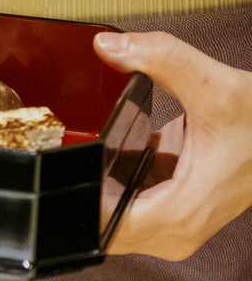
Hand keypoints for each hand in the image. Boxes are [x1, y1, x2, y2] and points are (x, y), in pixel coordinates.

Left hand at [94, 30, 251, 259]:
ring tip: (103, 154)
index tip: (63, 171)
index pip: (101, 228)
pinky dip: (118, 185)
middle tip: (78, 154)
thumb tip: (109, 47)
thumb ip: (161, 60)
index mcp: (181, 215)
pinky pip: (127, 208)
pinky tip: (122, 158)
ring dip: (100, 190)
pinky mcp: (172, 217)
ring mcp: (174, 229)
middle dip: (83, 193)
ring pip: (111, 219)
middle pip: (100, 227)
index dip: (77, 201)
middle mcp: (175, 233)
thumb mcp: (216, 86)